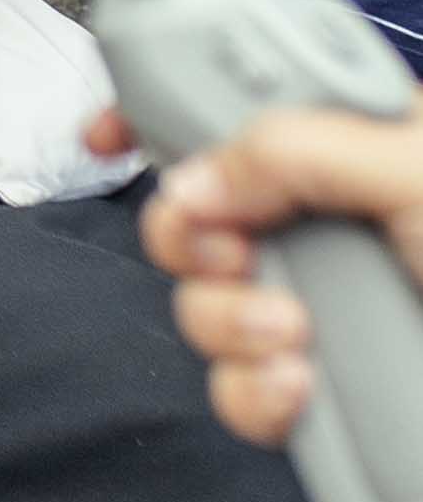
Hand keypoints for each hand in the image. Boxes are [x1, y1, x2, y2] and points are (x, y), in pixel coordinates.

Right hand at [140, 107, 422, 449]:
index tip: (110, 134)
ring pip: (205, 306)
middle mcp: (335, 228)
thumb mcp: (420, 172)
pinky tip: (301, 389)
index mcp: (360, 152)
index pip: (239, 109)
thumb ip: (299, 150)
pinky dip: (255, 393)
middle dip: (189, 238)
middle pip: (196, 213)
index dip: (159, 112)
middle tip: (230, 250)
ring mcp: (330, 311)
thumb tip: (197, 178)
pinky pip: (242, 391)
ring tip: (290, 335)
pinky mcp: (331, 393)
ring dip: (226, 321)